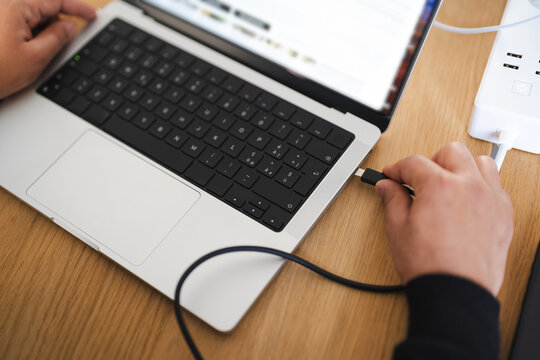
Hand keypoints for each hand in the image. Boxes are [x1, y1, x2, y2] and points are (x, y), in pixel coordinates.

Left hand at [0, 0, 95, 98]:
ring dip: (40, 30)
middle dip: (57, 22)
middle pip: (42, 7)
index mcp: (16, 6)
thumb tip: (70, 26)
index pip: (56, 1)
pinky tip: (23, 51)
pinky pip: (16, 21)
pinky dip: (27, 32)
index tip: (91, 15)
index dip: (78, 8)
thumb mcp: (36, 58)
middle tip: (64, 42)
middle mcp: (4, 4)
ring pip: (29, 15)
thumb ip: (57, 38)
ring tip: (35, 54)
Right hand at [376, 142, 513, 295]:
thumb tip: (387, 187)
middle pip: (450, 152)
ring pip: (481, 162)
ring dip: (462, 167)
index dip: (397, 169)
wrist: (454, 293)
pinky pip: (496, 187)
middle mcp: (469, 186)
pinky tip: (467, 200)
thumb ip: (392, 200)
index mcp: (440, 186)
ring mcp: (490, 200)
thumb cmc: (429, 266)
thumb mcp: (398, 229)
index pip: (414, 163)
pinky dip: (481, 186)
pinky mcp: (503, 216)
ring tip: (447, 183)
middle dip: (430, 161)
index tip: (391, 176)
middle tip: (418, 179)